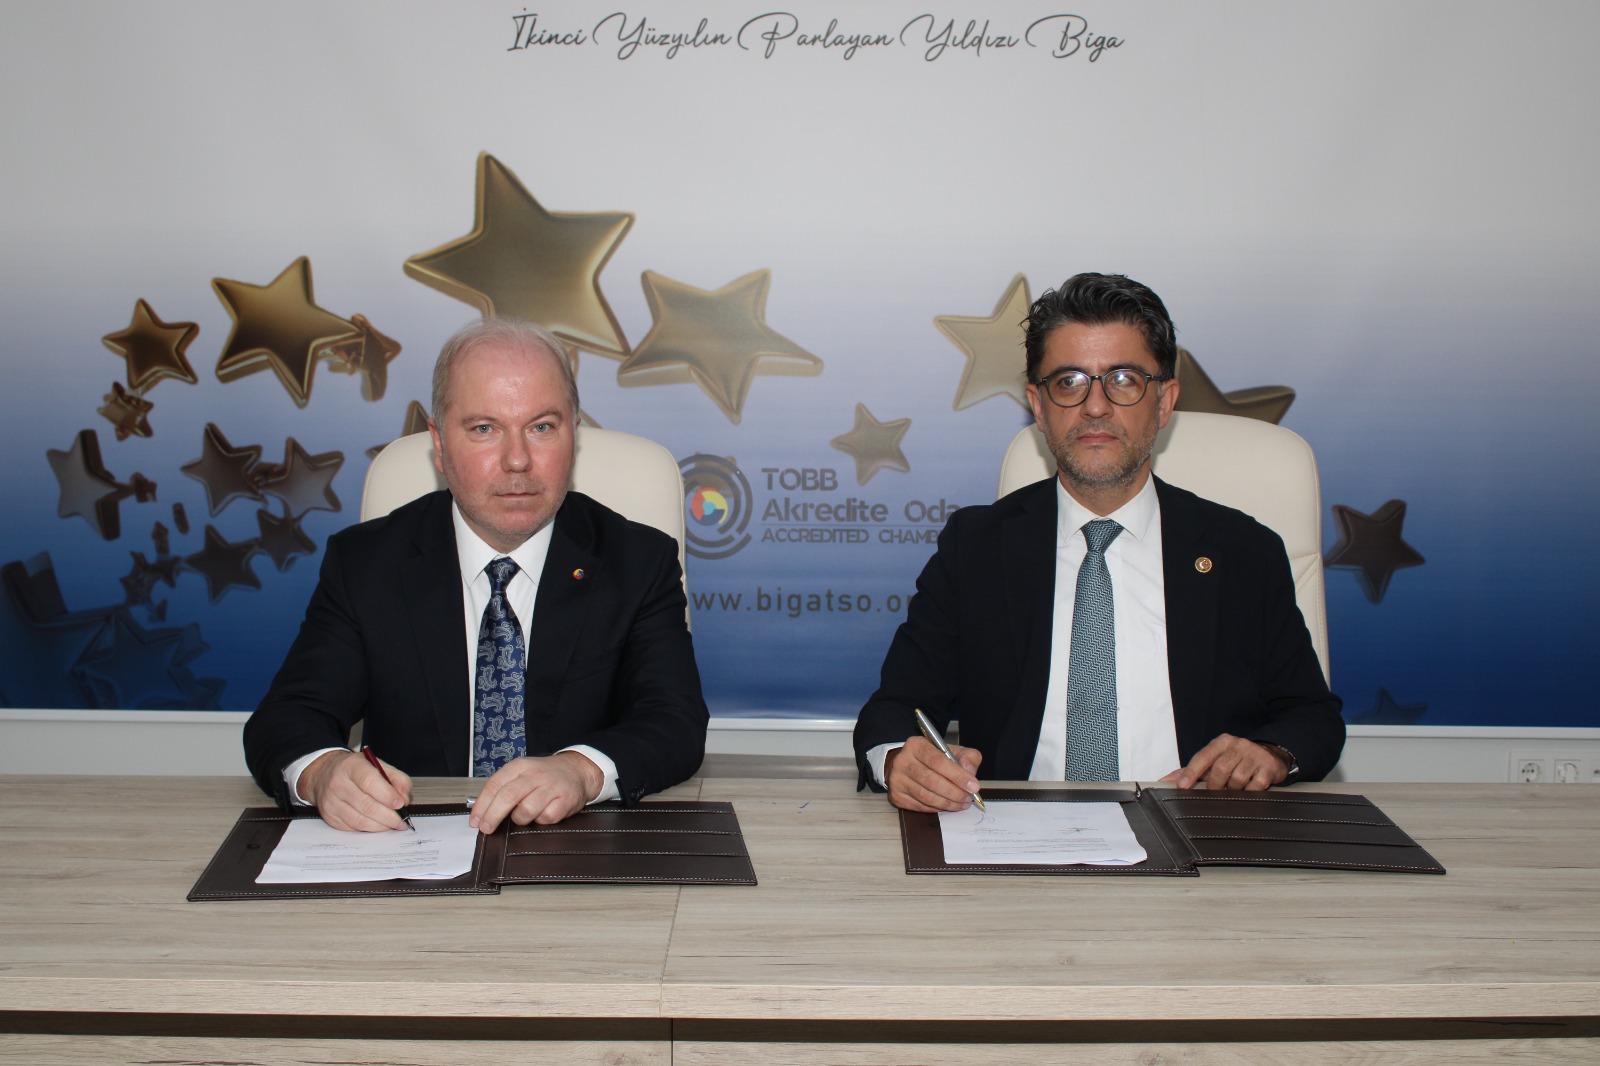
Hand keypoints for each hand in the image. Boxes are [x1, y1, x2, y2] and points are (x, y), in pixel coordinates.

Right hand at [299, 749, 412, 831]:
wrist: (324, 775)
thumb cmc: (355, 770)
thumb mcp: (377, 765)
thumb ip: (397, 778)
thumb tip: (405, 799)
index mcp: (351, 766)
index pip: (369, 781)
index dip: (387, 795)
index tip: (401, 804)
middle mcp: (338, 783)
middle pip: (366, 805)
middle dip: (389, 816)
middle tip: (402, 821)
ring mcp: (331, 802)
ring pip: (360, 820)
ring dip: (381, 826)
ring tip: (394, 824)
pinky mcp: (330, 816)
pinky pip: (353, 828)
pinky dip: (370, 829)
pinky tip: (379, 825)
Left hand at [470, 751, 603, 833]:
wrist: (577, 771)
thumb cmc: (544, 777)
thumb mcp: (522, 774)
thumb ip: (503, 788)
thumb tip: (481, 813)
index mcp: (520, 766)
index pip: (494, 785)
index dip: (482, 806)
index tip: (475, 821)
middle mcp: (535, 774)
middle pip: (507, 797)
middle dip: (493, 816)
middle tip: (487, 829)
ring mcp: (552, 786)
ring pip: (526, 811)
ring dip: (520, 819)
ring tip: (524, 815)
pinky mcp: (566, 799)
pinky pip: (546, 819)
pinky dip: (541, 821)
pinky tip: (543, 813)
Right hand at [885, 736, 983, 812]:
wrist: (905, 765)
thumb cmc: (932, 758)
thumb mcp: (951, 751)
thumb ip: (967, 757)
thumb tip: (970, 773)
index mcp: (916, 745)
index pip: (938, 761)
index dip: (958, 776)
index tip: (974, 786)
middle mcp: (902, 762)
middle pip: (932, 781)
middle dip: (955, 793)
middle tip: (969, 798)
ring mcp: (897, 780)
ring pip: (927, 797)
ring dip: (948, 803)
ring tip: (962, 803)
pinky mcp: (896, 796)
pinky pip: (921, 807)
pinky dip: (938, 808)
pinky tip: (947, 805)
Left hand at [1160, 733, 1288, 791]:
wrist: (1271, 754)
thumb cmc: (1236, 759)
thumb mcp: (1214, 760)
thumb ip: (1190, 771)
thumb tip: (1165, 781)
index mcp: (1221, 742)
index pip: (1202, 757)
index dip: (1191, 772)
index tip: (1182, 786)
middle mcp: (1238, 745)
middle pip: (1220, 769)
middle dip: (1214, 785)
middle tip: (1215, 792)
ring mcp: (1254, 755)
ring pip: (1237, 779)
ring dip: (1233, 790)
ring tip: (1234, 789)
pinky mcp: (1268, 767)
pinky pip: (1255, 786)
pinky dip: (1249, 792)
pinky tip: (1249, 789)